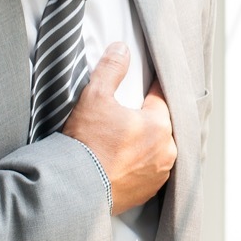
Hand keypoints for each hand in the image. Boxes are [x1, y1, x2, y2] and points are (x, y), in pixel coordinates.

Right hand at [61, 42, 177, 214]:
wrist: (74, 189)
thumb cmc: (85, 143)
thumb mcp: (95, 96)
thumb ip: (111, 68)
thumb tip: (121, 48)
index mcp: (159, 124)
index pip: (161, 97)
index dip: (151, 89)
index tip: (145, 85)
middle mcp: (166, 150)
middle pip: (162, 124)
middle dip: (148, 118)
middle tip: (128, 115)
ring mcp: (159, 173)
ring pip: (158, 148)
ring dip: (147, 142)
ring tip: (125, 139)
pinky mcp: (148, 192)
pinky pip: (150, 170)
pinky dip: (140, 164)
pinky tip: (124, 160)